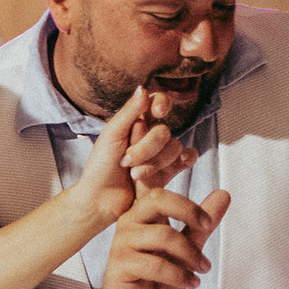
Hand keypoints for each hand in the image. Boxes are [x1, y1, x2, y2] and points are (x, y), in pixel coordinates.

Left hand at [73, 87, 198, 225]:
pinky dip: (185, 159)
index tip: (156, 113)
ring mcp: (160, 153)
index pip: (157, 102)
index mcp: (135, 122)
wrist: (101, 200)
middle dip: (146, 149)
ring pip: (175, 147)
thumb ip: (129, 112)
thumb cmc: (100, 167)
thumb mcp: (111, 136)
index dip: (161, 104)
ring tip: (135, 175)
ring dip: (155, 163)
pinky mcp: (168, 170)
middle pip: (164, 132)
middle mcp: (149, 135)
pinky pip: (188, 157)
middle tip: (126, 162)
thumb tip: (143, 87)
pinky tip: (178, 164)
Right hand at [93, 185, 231, 288]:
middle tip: (207, 227)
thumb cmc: (153, 281)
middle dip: (189, 211)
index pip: (160, 191)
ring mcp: (122, 243)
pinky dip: (180, 275)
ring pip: (164, 236)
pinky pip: (157, 265)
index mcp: (143, 215)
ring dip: (191, 254)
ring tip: (202, 268)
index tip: (207, 220)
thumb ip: (200, 225)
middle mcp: (129, 223)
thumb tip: (223, 195)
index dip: (184, 197)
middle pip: (158, 199)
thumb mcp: (185, 250)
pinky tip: (190, 283)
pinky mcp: (120, 265)